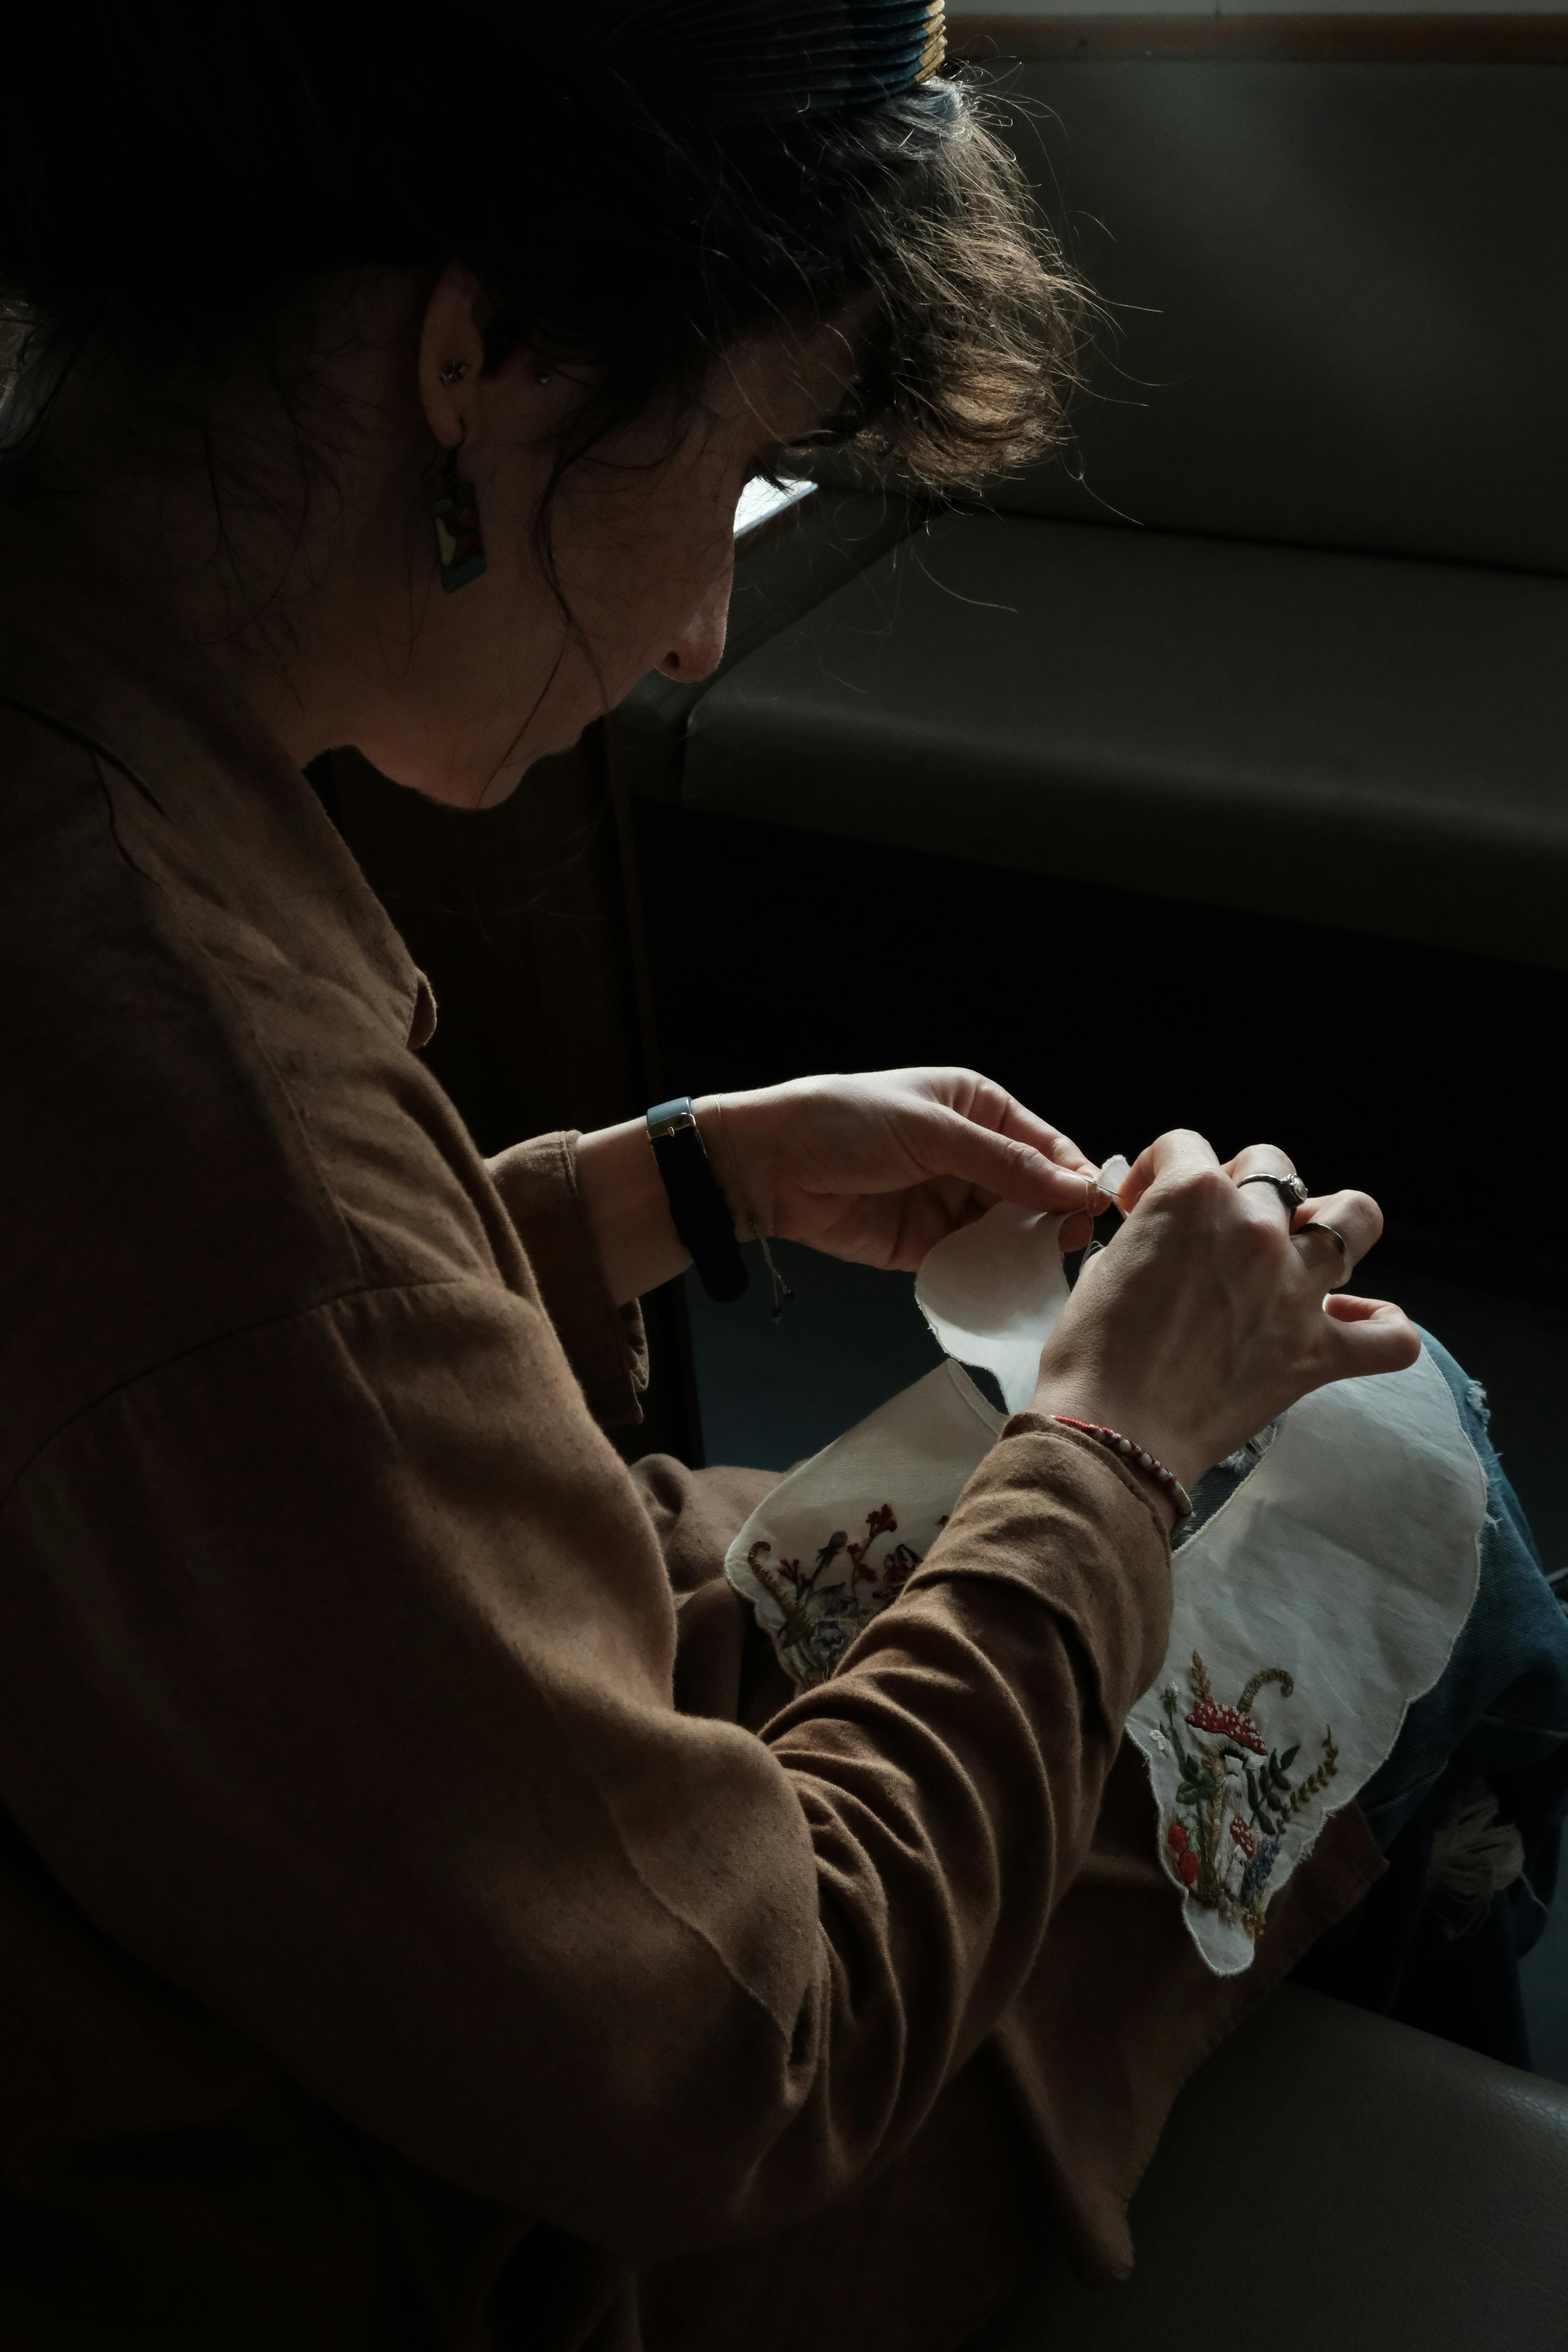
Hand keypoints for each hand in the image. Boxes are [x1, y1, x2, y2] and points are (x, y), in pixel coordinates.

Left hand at [704, 1069, 1106, 1270]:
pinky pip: (970, 1261)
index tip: (1092, 1209)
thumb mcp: (933, 1131)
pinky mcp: (925, 1244)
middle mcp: (971, 1154)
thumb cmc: (846, 1122)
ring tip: (1038, 1268)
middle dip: (1051, 1217)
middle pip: (1033, 1192)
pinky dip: (987, 1274)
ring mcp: (949, 1201)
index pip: (1045, 1145)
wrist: (768, 1165)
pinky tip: (1004, 1286)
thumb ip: (1005, 1164)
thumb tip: (1076, 1187)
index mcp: (979, 1109)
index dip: (1072, 1176)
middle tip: (1065, 1245)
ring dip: (1022, 1250)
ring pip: (1006, 1231)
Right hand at [1029, 1131, 1419, 1496]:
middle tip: (1215, 1230)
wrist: (1111, 1432)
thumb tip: (1161, 1246)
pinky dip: (1382, 1326)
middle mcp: (1254, 1229)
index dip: (1157, 1171)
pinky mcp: (1315, 1354)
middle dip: (1241, 1186)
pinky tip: (1357, 1322)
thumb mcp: (1102, 1268)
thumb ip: (1144, 1239)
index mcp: (1191, 1198)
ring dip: (1332, 1222)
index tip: (1141, 1206)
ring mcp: (1295, 1289)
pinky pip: (1388, 1337)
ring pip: (1355, 1218)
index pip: (1185, 1146)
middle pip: (1273, 1166)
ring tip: (1306, 1246)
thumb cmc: (1091, 1353)